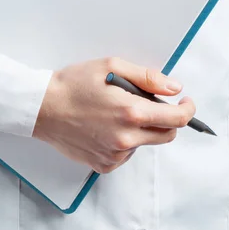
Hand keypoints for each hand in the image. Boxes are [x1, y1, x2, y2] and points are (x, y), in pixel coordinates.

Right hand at [33, 57, 194, 173]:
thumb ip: (147, 77)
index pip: (176, 119)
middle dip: (166, 119)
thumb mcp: (110, 66)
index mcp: (131, 112)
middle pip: (166, 135)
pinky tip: (105, 126)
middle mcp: (126, 138)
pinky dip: (125, 140)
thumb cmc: (72, 84)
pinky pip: (126, 154)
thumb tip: (173, 88)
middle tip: (150, 104)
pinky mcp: (104, 163)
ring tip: (115, 112)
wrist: (41, 107)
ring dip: (141, 129)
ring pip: (145, 143)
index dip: (187, 110)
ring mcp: (115, 154)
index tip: (185, 103)